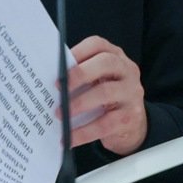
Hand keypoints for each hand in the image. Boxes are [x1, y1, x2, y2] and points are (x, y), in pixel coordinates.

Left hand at [64, 36, 146, 155]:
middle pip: (106, 63)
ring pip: (105, 93)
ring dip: (78, 103)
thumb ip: (80, 76)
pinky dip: (84, 132)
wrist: (132, 124)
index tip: (59, 63)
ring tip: (60, 113)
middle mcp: (127, 71)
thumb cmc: (107, 97)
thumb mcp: (97, 81)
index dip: (79, 51)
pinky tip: (69, 137)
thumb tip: (50, 80)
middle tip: (58, 86)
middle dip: (80, 73)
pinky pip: (105, 124)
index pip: (98, 45)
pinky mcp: (130, 117)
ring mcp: (131, 93)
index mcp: (115, 56)